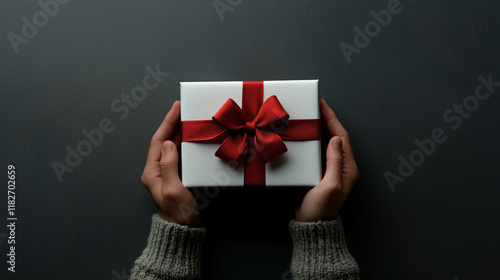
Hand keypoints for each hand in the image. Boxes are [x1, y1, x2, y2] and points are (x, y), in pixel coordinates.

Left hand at [141, 101, 200, 225]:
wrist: (185, 231)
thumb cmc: (178, 214)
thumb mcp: (173, 189)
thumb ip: (169, 166)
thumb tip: (168, 143)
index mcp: (152, 172)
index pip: (158, 141)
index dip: (167, 123)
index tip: (176, 108)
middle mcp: (158, 170)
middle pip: (164, 141)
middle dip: (174, 124)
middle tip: (185, 109)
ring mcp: (168, 173)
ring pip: (173, 147)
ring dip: (181, 132)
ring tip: (190, 119)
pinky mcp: (178, 177)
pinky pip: (181, 155)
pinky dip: (187, 144)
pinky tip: (194, 138)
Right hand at [295, 99, 358, 221]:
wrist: (311, 226)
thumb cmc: (321, 208)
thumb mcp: (329, 185)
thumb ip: (334, 162)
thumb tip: (334, 139)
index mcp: (348, 168)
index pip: (341, 137)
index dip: (332, 119)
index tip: (323, 105)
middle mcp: (342, 167)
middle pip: (336, 137)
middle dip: (327, 121)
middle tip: (315, 107)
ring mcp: (331, 170)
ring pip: (327, 143)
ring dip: (320, 129)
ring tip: (310, 117)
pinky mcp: (320, 173)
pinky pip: (318, 152)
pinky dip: (313, 141)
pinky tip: (304, 136)